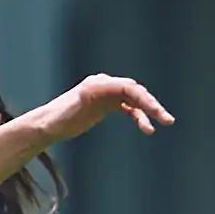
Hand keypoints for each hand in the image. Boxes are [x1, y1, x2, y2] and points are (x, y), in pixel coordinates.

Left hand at [44, 75, 173, 142]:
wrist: (47, 125)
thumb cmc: (56, 118)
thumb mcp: (70, 109)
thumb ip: (83, 98)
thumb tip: (91, 90)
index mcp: (98, 84)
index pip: (127, 87)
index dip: (143, 98)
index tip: (155, 111)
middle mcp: (105, 85)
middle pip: (135, 92)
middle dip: (152, 105)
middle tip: (167, 119)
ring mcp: (107, 95)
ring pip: (135, 100)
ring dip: (149, 111)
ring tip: (163, 123)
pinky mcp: (107, 105)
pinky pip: (129, 109)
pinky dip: (139, 117)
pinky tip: (147, 129)